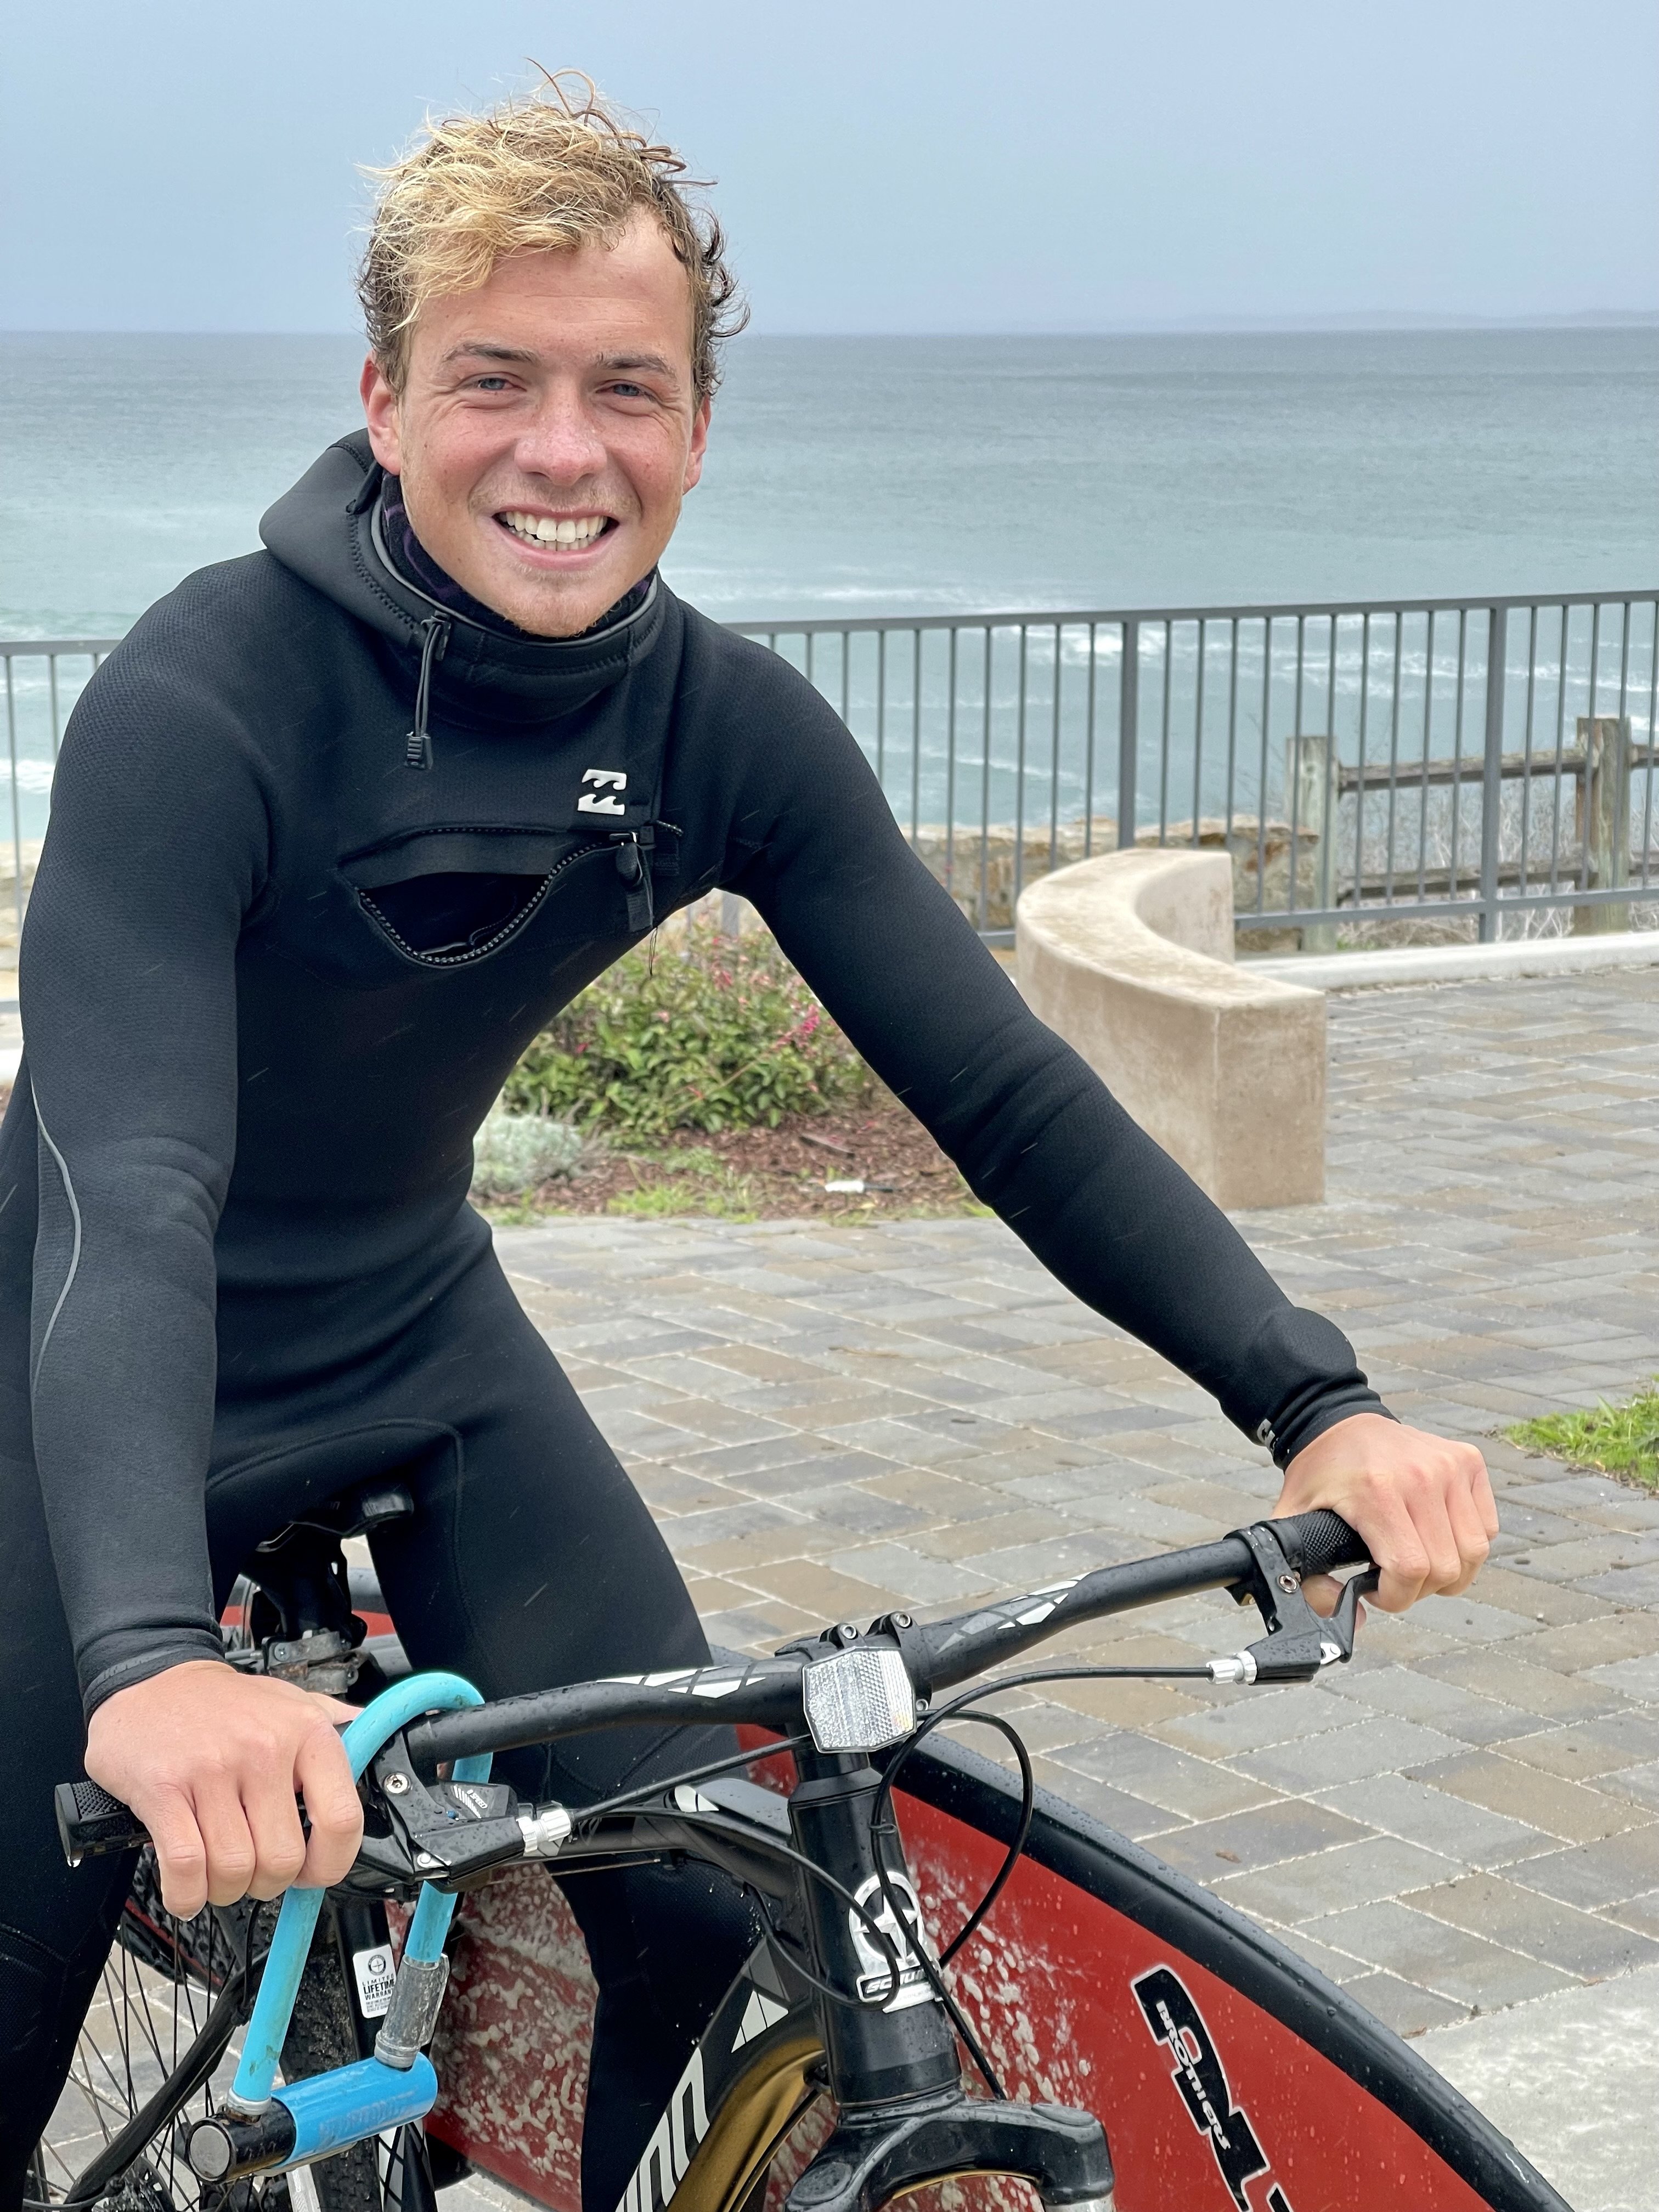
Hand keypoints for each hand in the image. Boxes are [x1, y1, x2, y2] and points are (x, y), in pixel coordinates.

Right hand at [84, 1660, 362, 1917]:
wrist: (152, 1679)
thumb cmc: (224, 1704)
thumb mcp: (291, 1701)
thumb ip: (337, 1727)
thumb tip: (377, 1752)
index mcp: (305, 1732)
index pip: (341, 1818)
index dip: (331, 1863)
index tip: (314, 1873)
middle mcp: (263, 1748)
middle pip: (282, 1858)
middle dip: (268, 1883)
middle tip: (255, 1872)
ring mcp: (212, 1769)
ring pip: (234, 1869)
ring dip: (226, 1890)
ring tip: (219, 1874)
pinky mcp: (163, 1789)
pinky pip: (186, 1867)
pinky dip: (187, 1895)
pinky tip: (188, 1889)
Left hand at [1274, 1413, 1496, 1616]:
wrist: (1337, 1421)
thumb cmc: (1320, 1474)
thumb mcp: (1291, 1521)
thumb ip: (1307, 1579)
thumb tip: (1349, 1615)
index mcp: (1376, 1491)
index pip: (1410, 1568)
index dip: (1396, 1597)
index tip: (1376, 1592)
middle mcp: (1420, 1476)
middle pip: (1445, 1568)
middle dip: (1420, 1591)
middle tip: (1395, 1579)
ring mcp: (1449, 1466)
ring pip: (1473, 1552)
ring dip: (1450, 1573)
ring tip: (1418, 1562)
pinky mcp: (1468, 1461)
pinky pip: (1486, 1526)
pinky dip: (1466, 1544)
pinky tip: (1435, 1537)